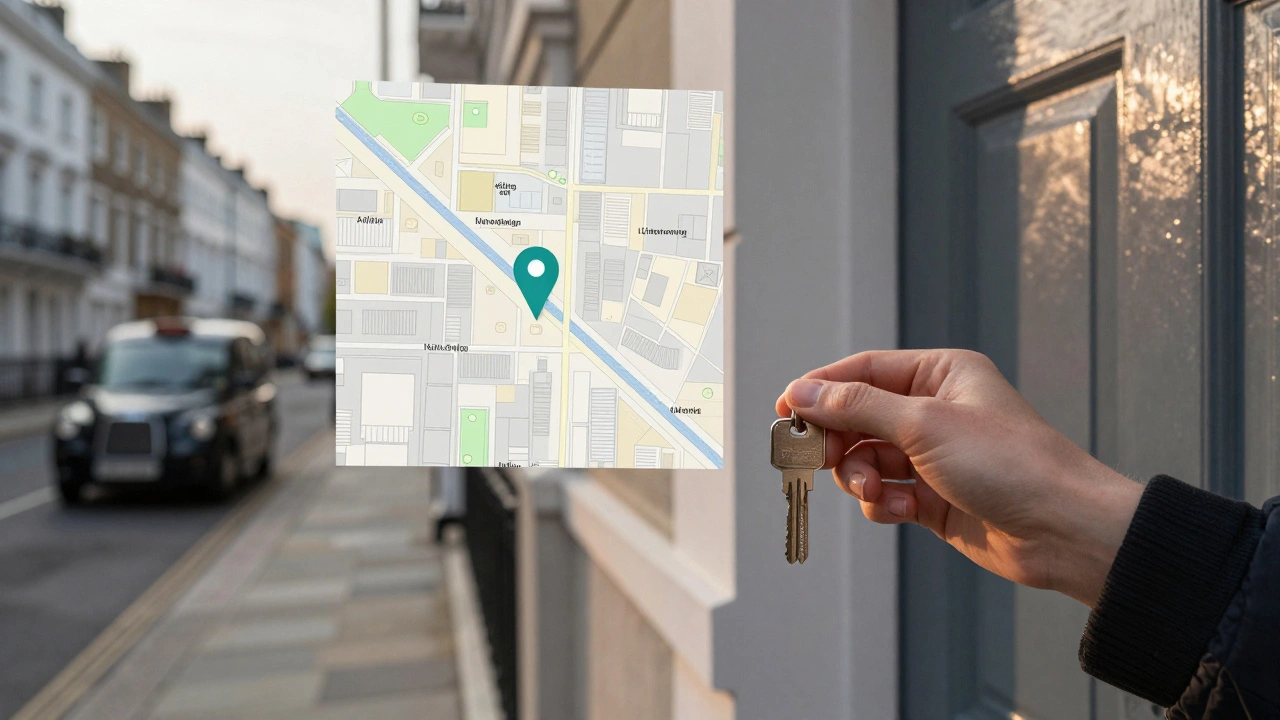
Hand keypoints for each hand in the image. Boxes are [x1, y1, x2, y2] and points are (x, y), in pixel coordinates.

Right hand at [776, 349, 1141, 606]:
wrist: (1062, 530)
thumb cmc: (1011, 463)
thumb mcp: (924, 424)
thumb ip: (857, 407)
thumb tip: (803, 393)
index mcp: (940, 375)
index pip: (863, 371)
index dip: (820, 389)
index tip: (785, 411)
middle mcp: (934, 411)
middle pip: (857, 417)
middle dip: (838, 441)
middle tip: (818, 460)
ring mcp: (933, 457)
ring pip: (865, 460)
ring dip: (859, 478)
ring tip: (873, 493)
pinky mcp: (932, 499)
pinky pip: (883, 494)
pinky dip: (880, 503)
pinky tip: (896, 512)